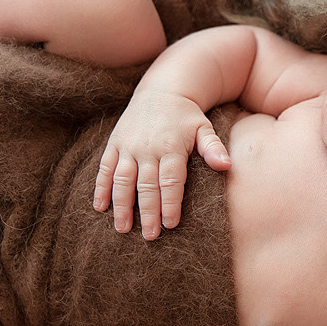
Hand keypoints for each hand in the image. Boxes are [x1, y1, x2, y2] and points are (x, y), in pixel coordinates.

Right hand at [93, 89, 231, 238]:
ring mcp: (128, 146)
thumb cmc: (186, 116)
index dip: (170, 204)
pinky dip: (101, 188)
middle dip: (147, 212)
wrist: (162, 90)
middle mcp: (147, 148)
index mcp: (171, 147)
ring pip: (122, 180)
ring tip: (123, 229)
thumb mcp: (204, 128)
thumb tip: (227, 166)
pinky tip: (99, 207)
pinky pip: (105, 168)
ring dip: (121, 206)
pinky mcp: (115, 143)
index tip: (170, 224)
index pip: (170, 181)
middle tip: (150, 236)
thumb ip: (213, 148)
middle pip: (146, 185)